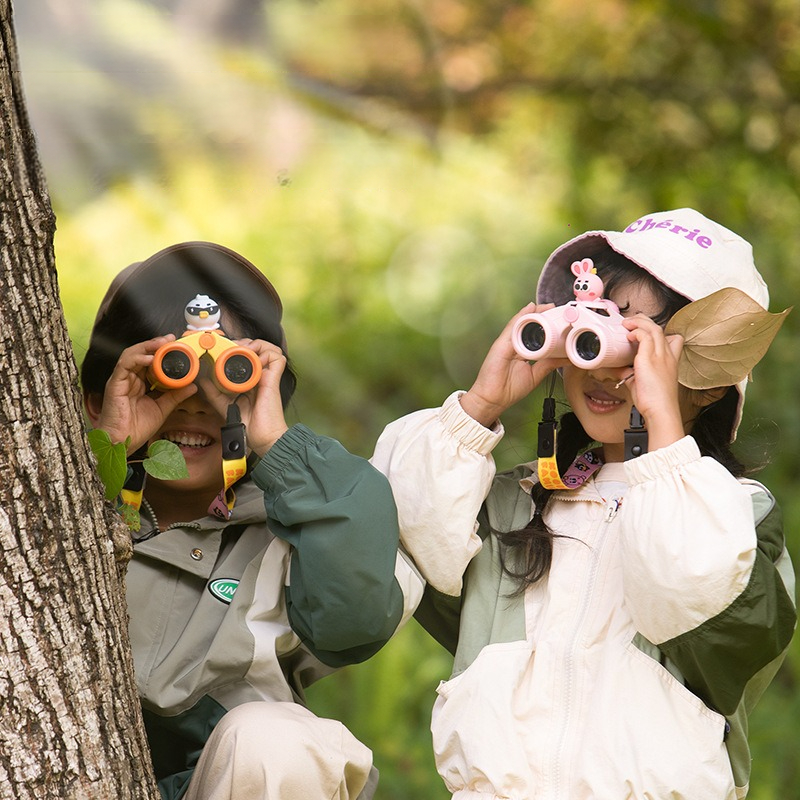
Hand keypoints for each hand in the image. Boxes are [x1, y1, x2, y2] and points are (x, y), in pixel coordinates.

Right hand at [94, 336, 198, 452]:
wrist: (122, 442)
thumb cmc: (137, 428)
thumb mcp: (162, 408)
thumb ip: (176, 396)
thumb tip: (193, 386)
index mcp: (140, 383)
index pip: (150, 361)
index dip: (162, 351)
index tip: (176, 345)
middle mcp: (129, 379)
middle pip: (141, 354)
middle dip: (155, 344)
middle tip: (170, 339)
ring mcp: (121, 380)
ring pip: (131, 354)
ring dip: (147, 347)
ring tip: (162, 344)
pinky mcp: (114, 384)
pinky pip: (124, 365)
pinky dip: (137, 358)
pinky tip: (150, 358)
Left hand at [197, 339, 288, 457]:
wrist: (260, 436)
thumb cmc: (247, 423)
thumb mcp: (223, 404)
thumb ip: (212, 390)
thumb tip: (201, 377)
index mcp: (248, 379)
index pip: (244, 355)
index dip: (235, 347)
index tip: (222, 346)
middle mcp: (258, 375)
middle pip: (256, 348)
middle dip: (243, 342)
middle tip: (231, 347)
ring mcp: (267, 376)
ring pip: (268, 348)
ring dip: (256, 344)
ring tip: (243, 349)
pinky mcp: (274, 378)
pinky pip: (277, 357)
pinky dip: (267, 352)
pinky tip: (254, 357)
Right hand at [460, 303, 568, 427]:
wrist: (493, 399)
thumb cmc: (508, 389)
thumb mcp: (535, 375)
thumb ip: (549, 365)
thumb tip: (565, 358)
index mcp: (521, 352)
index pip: (535, 334)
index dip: (546, 325)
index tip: (559, 319)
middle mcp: (513, 345)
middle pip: (528, 325)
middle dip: (542, 315)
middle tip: (555, 308)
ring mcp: (506, 343)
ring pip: (521, 323)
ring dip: (534, 313)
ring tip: (547, 306)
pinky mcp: (501, 344)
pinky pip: (512, 327)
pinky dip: (521, 317)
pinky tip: (530, 309)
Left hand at [622, 315, 685, 449]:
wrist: (661, 411)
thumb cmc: (654, 402)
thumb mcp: (641, 384)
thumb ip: (631, 374)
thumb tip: (620, 370)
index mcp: (669, 362)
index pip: (673, 339)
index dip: (660, 332)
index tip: (645, 332)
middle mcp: (667, 356)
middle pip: (659, 328)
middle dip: (644, 321)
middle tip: (631, 323)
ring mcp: (660, 356)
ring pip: (653, 328)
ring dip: (638, 323)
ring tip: (626, 324)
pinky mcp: (650, 359)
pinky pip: (644, 336)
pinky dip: (636, 332)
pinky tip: (628, 336)